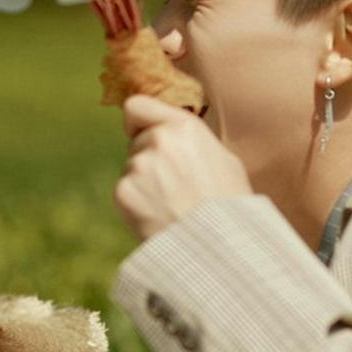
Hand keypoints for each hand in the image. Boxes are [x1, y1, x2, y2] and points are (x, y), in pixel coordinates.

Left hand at [115, 94, 251, 240]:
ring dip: (144, 183)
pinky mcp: (123, 192)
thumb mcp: (223, 159)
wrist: (217, 245)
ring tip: (171, 204)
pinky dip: (136, 203)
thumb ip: (191, 139)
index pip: (136, 106)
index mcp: (184, 127)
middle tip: (173, 186)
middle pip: (136, 142)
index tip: (140, 132)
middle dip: (149, 159)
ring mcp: (138, 166)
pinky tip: (159, 215)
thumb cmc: (227, 204)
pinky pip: (124, 190)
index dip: (137, 121)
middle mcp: (158, 140)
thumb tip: (169, 132)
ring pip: (131, 168)